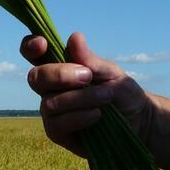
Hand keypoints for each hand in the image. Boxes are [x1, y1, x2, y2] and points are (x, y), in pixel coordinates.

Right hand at [20, 32, 169, 169]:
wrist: (139, 123)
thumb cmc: (122, 93)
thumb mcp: (111, 73)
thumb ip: (90, 59)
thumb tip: (74, 37)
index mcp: (59, 67)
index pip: (34, 54)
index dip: (30, 47)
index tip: (43, 45)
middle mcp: (50, 88)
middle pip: (35, 77)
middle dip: (59, 75)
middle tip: (87, 76)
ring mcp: (51, 111)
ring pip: (49, 102)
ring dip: (80, 98)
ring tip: (105, 98)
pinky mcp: (57, 132)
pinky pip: (56, 123)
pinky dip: (78, 117)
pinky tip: (96, 115)